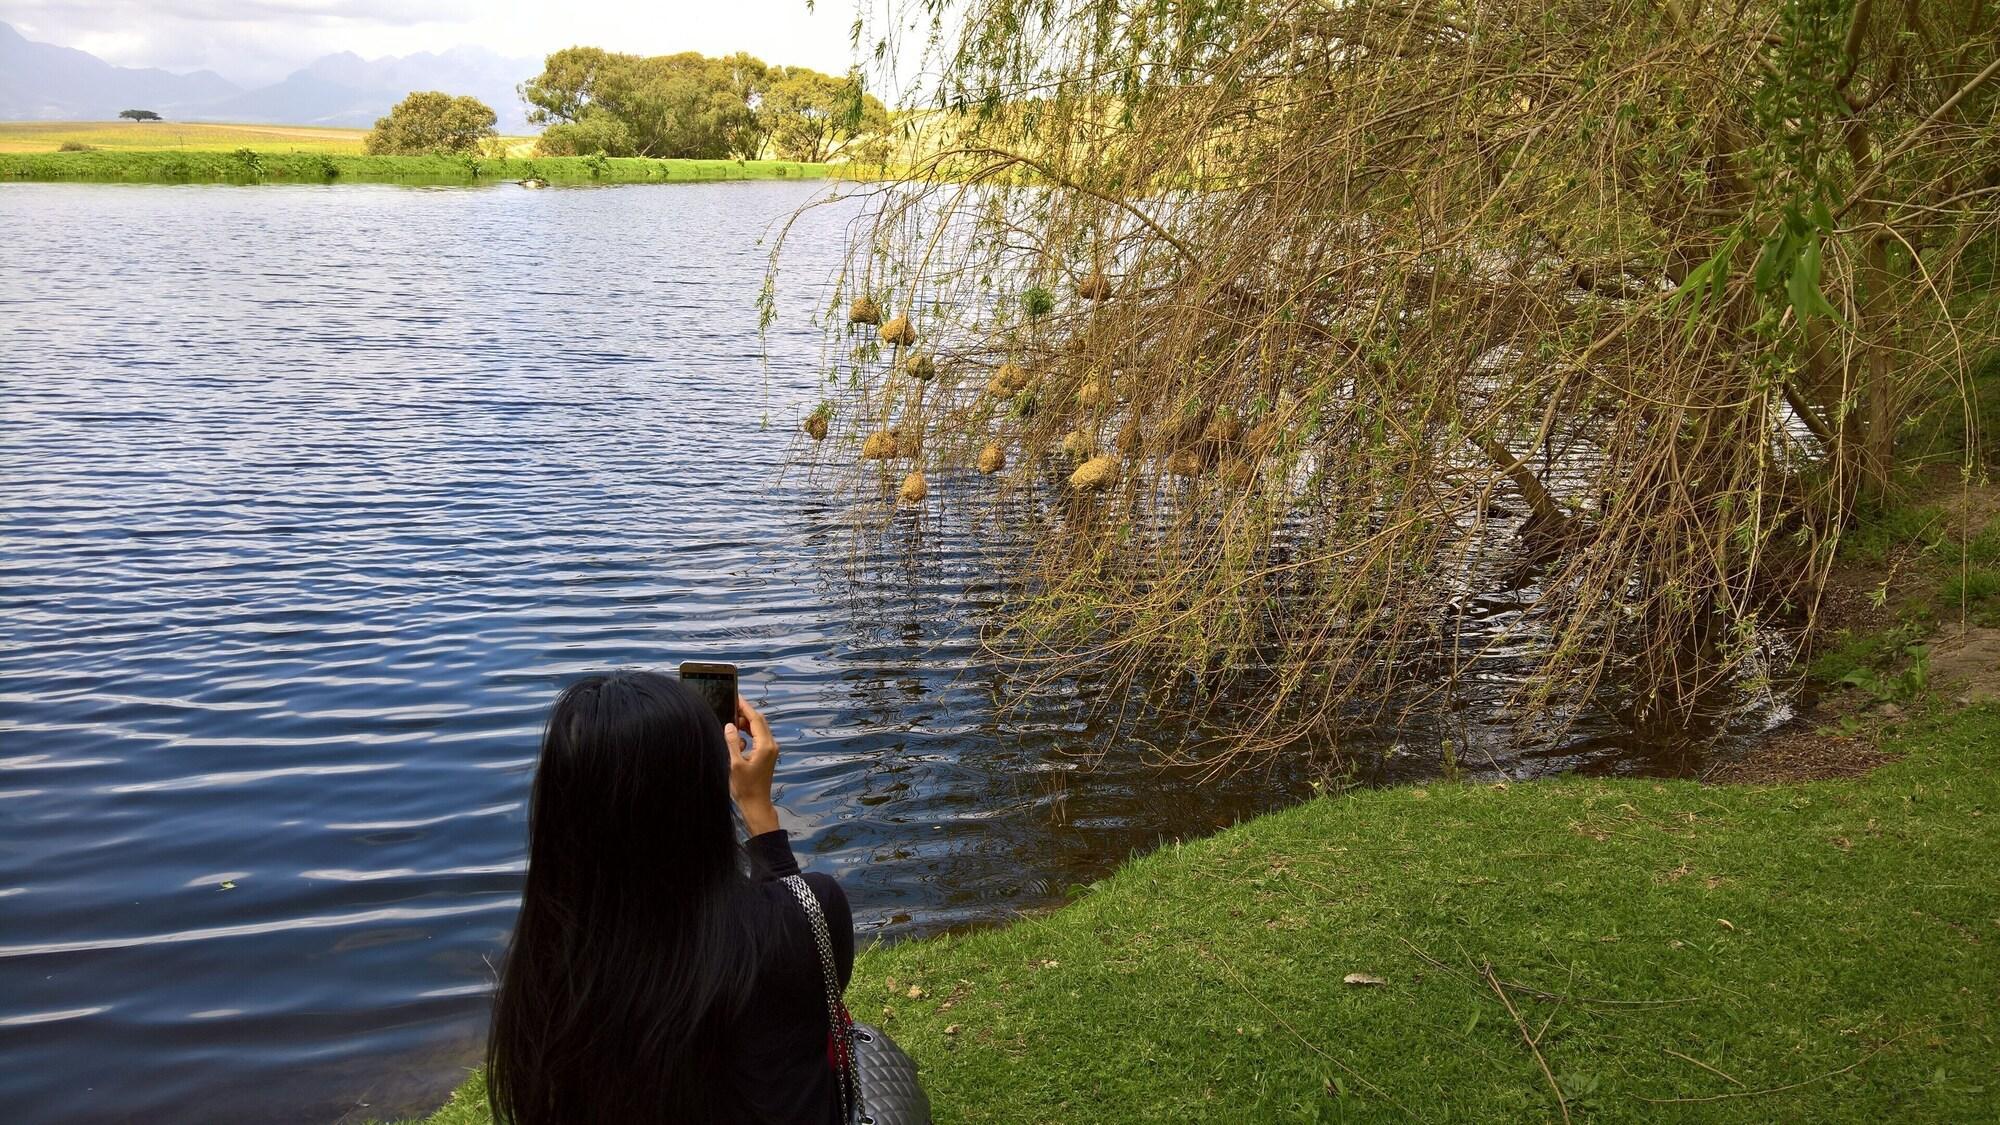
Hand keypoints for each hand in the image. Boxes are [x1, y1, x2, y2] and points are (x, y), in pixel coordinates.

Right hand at [724, 694, 779, 835]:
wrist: (756, 804)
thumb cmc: (745, 788)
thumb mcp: (734, 764)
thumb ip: (732, 742)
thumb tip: (729, 725)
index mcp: (765, 746)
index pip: (756, 720)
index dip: (745, 707)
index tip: (736, 697)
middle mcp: (771, 745)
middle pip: (759, 722)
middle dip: (746, 713)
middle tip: (731, 705)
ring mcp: (771, 750)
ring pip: (759, 729)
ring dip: (747, 723)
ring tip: (732, 719)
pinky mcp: (767, 755)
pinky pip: (759, 737)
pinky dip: (749, 733)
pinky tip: (737, 736)